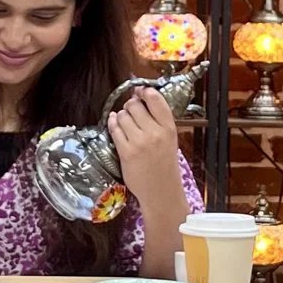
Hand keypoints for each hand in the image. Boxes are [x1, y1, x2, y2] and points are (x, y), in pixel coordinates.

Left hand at [109, 87, 184, 204]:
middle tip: (131, 111)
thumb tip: (140, 98)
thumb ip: (158, 120)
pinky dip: (113, 124)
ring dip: (121, 116)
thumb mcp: (170, 139)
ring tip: (125, 123)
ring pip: (123, 116)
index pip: (155, 99)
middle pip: (135, 105)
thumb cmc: (164, 165)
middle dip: (130, 105)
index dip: (144, 92)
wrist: (161, 191)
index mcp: (169, 128)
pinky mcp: (126, 152)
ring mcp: (140, 142)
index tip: (140, 92)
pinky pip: (114, 130)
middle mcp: (155, 133)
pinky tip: (115, 125)